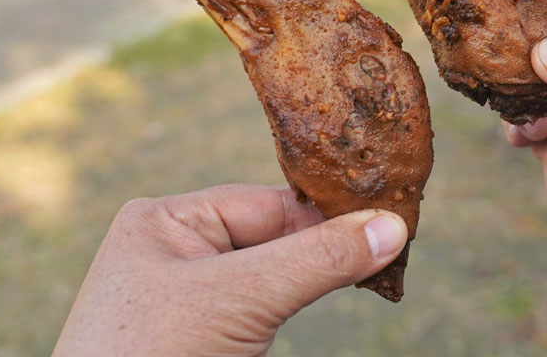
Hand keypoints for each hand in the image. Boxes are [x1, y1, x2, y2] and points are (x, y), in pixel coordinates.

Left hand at [53, 184, 406, 356]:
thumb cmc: (154, 355)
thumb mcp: (242, 298)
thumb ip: (317, 258)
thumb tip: (392, 228)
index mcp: (167, 220)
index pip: (268, 204)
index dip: (327, 215)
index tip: (389, 220)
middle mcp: (175, 251)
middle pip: (274, 238)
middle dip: (326, 248)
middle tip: (392, 249)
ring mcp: (188, 297)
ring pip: (274, 276)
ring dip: (317, 278)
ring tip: (373, 271)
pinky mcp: (203, 335)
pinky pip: (263, 308)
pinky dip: (297, 304)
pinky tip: (336, 293)